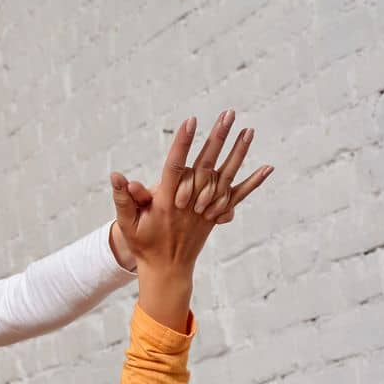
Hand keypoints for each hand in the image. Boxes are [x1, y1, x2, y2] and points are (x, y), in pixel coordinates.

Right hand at [109, 110, 271, 278]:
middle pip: (206, 165)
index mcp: (166, 201)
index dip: (183, 144)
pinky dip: (253, 183)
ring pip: (225, 177)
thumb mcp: (127, 223)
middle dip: (217, 138)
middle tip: (228, 114)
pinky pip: (237, 197)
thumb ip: (123, 198)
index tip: (191, 121)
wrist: (166, 270)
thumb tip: (115, 176)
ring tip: (249, 130)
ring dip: (238, 153)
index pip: (176, 167)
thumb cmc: (143, 244)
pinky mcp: (216, 214)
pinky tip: (268, 167)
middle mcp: (190, 203)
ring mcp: (206, 209)